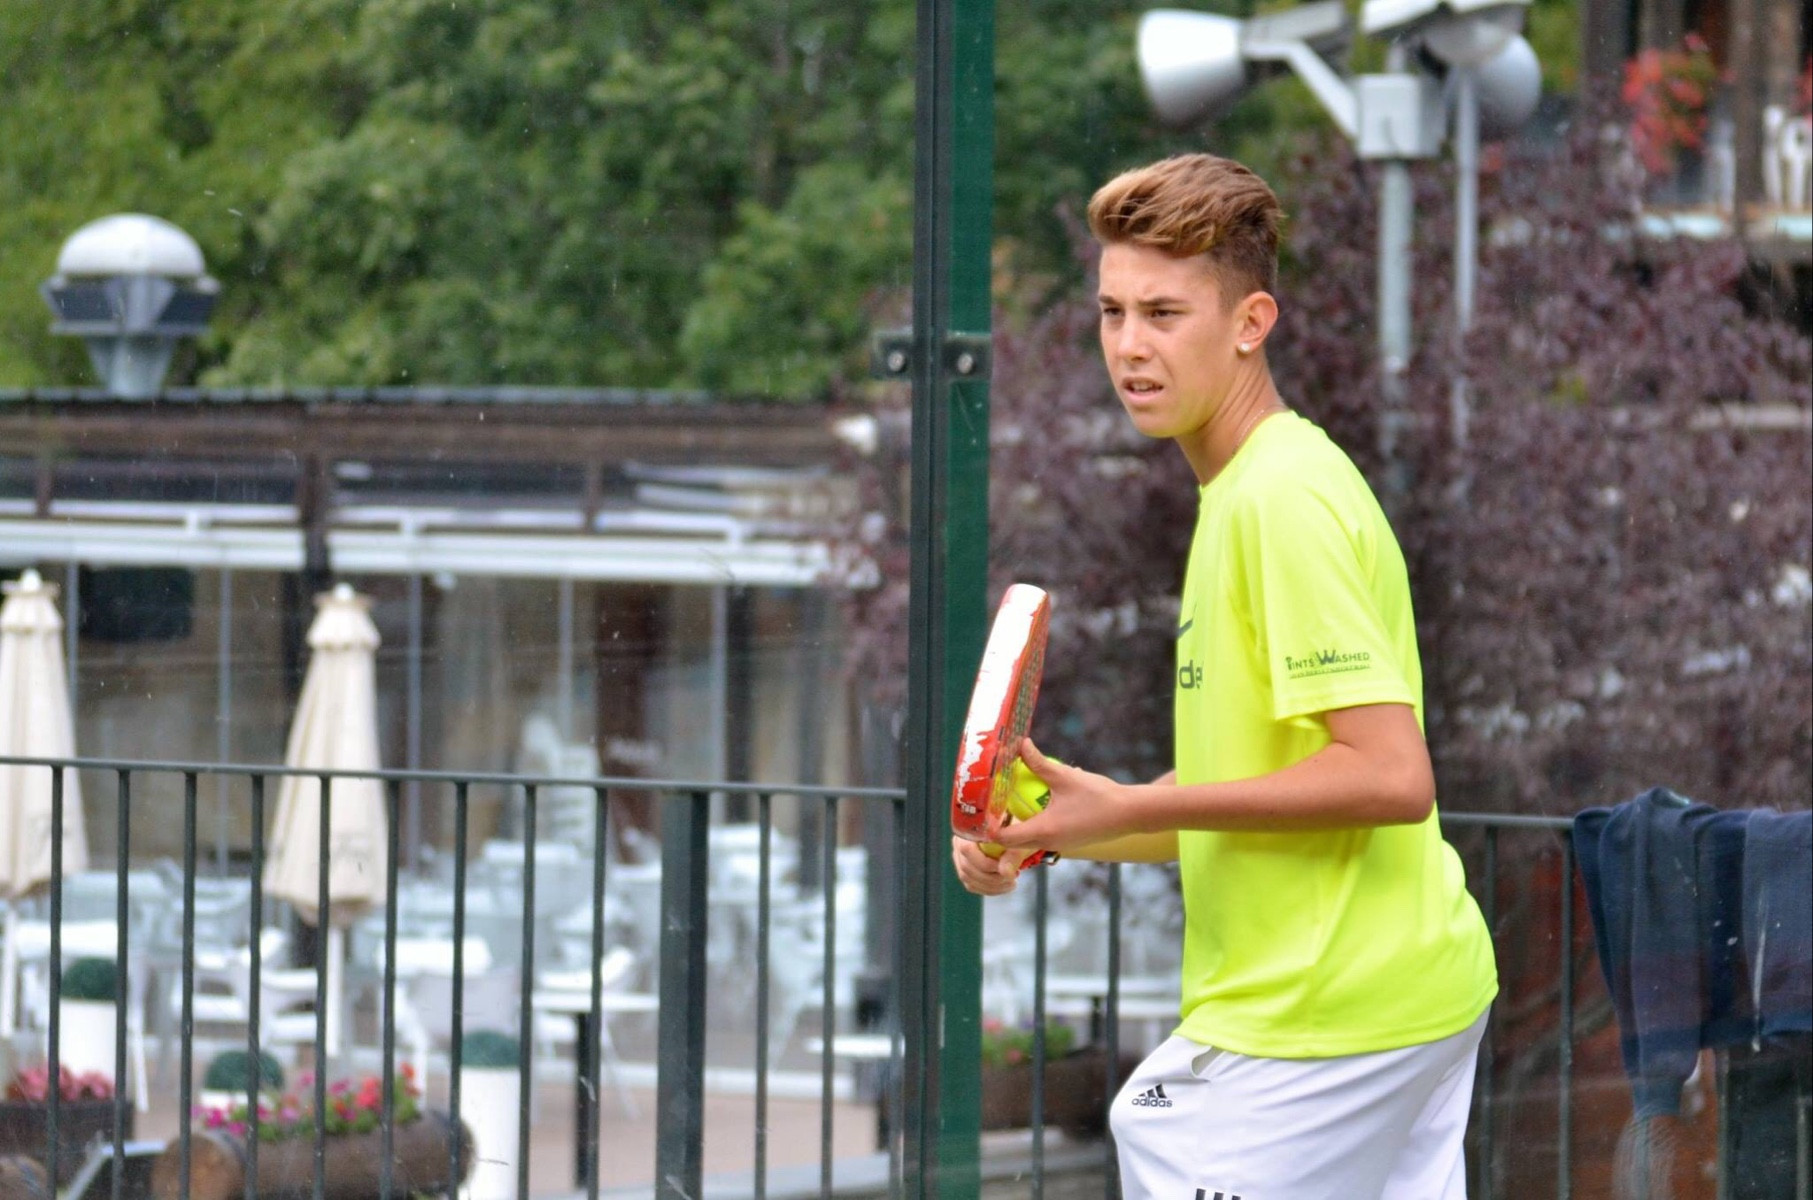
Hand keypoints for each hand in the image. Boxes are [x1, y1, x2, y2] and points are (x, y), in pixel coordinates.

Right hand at [951, 836, 1020, 895]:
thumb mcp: (1018, 840)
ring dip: (992, 886)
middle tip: (1012, 878)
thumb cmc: (1015, 832)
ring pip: (968, 880)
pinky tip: (1005, 886)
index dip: (985, 864)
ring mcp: (960, 858)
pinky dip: (989, 890)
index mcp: (968, 829)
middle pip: (967, 868)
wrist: (1013, 835)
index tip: (1005, 868)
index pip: (967, 850)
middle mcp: (959, 843)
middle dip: (991, 878)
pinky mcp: (965, 871)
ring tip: (1012, 882)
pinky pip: (972, 886)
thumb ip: (1013, 856)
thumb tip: (1006, 874)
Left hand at [992, 739, 1143, 855]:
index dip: (987, 826)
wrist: (1130, 814)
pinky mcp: (1067, 842)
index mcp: (1043, 830)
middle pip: (1010, 843)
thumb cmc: (1099, 796)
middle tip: (987, 806)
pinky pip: (1040, 839)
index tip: (978, 810)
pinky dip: (1029, 828)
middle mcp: (1048, 842)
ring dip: (1013, 828)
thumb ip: (1039, 763)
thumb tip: (1021, 744)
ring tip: (1003, 806)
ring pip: (1026, 842)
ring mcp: (1059, 845)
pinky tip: (1030, 809)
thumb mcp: (1065, 777)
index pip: (1003, 837)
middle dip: (997, 827)